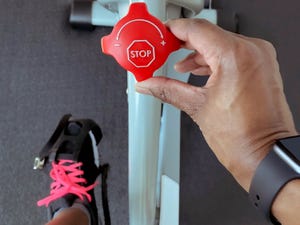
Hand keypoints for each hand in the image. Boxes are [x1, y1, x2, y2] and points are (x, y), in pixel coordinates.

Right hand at [135, 19, 296, 190]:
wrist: (266, 155)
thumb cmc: (242, 138)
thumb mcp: (197, 108)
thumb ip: (167, 90)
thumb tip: (147, 84)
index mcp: (235, 56)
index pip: (196, 29)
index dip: (173, 30)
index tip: (159, 35)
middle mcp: (252, 51)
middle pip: (207, 34)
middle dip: (182, 42)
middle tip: (162, 50)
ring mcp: (259, 58)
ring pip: (220, 43)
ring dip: (197, 52)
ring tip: (177, 65)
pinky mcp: (261, 67)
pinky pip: (232, 53)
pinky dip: (213, 59)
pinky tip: (197, 69)